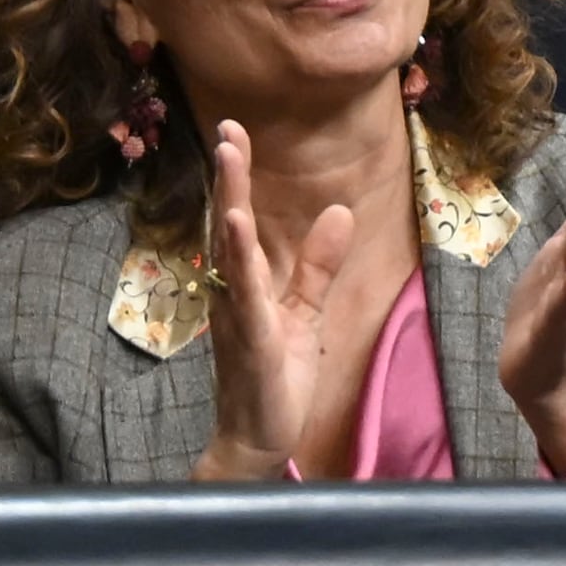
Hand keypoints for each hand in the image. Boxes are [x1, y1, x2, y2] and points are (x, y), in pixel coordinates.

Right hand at [193, 120, 357, 482]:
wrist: (258, 439)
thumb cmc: (276, 378)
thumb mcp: (304, 313)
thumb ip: (317, 265)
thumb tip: (338, 212)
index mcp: (243, 282)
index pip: (236, 219)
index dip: (235, 176)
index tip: (233, 131)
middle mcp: (232, 291)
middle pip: (226, 222)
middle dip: (228, 175)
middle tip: (227, 127)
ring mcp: (238, 313)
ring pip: (230, 250)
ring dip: (229, 201)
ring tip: (229, 158)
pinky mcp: (253, 337)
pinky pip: (244, 292)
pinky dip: (239, 257)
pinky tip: (235, 225)